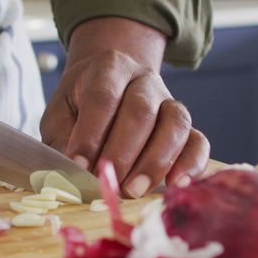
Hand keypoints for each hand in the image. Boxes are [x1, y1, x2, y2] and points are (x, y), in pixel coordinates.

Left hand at [41, 17, 209, 197]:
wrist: (105, 89)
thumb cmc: (77, 108)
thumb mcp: (59, 117)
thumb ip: (62, 142)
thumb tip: (72, 175)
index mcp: (108, 67)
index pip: (103, 96)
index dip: (91, 133)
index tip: (79, 165)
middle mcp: (144, 79)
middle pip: (140, 111)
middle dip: (122, 152)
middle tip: (108, 183)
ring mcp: (169, 101)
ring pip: (174, 124)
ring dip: (155, 161)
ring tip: (134, 190)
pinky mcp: (186, 127)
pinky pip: (198, 142)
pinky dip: (191, 164)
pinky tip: (176, 185)